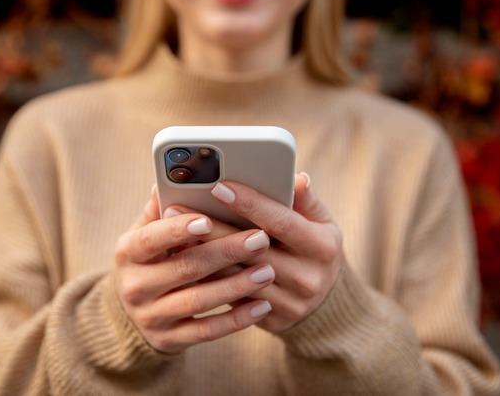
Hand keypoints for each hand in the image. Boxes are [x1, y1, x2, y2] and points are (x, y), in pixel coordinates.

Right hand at [113, 186, 275, 353]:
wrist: (137, 312)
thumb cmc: (153, 257)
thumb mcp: (148, 232)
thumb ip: (162, 207)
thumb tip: (175, 174)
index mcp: (128, 251)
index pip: (150, 238)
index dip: (177, 229)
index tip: (207, 220)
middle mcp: (134, 285)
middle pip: (183, 267)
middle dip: (224, 252)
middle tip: (260, 239)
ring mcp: (151, 316)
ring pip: (198, 301)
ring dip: (235, 286)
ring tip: (267, 271)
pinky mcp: (169, 340)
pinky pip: (206, 331)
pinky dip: (236, 319)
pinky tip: (262, 305)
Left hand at [166, 173, 343, 333]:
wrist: (326, 303)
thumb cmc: (315, 249)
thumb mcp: (321, 223)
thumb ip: (306, 201)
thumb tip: (296, 178)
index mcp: (323, 247)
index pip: (281, 221)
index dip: (250, 204)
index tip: (218, 187)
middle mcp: (309, 278)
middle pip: (251, 250)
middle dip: (212, 228)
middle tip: (176, 209)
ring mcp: (291, 304)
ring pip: (237, 277)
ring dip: (203, 255)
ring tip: (173, 235)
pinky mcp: (274, 321)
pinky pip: (234, 299)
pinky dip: (209, 279)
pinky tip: (186, 262)